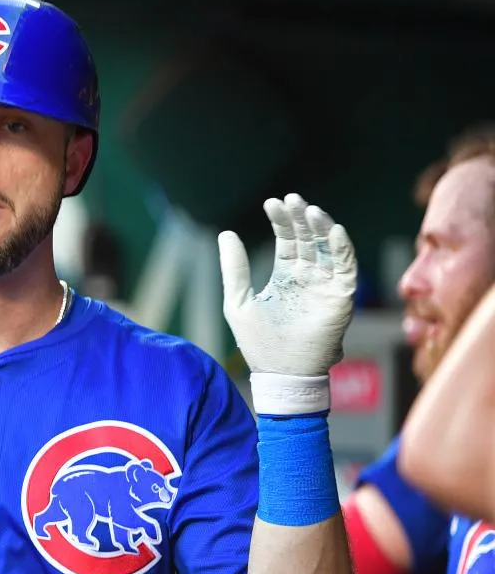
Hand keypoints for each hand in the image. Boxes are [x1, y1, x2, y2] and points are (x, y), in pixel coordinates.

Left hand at [218, 193, 356, 379]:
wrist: (280, 374)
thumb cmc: (258, 343)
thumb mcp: (238, 300)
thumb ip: (234, 268)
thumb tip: (226, 232)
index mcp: (285, 277)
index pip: (287, 240)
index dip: (281, 221)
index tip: (271, 203)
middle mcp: (308, 278)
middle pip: (308, 239)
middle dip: (301, 218)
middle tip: (291, 199)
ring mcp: (326, 286)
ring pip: (329, 248)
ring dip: (322, 227)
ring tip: (310, 210)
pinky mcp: (341, 298)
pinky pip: (347, 268)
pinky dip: (342, 247)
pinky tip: (333, 229)